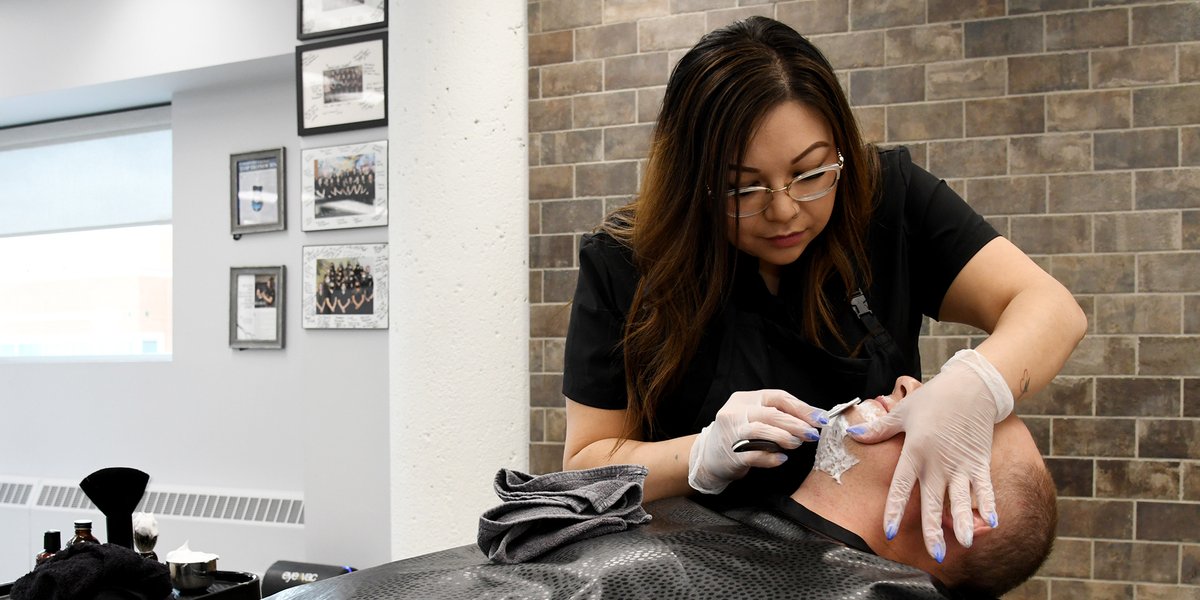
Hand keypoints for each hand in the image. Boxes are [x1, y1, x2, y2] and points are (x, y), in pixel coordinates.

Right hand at [688, 389, 825, 493]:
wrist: (708, 456)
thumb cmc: (739, 435)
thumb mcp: (754, 417)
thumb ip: (778, 415)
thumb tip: (813, 418)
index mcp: (745, 399)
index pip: (777, 397)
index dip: (801, 408)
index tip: (820, 419)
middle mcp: (736, 412)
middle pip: (770, 413)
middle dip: (796, 423)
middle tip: (813, 434)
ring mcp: (732, 432)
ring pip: (760, 430)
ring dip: (784, 437)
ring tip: (797, 444)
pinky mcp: (730, 453)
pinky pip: (753, 454)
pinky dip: (769, 456)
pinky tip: (781, 459)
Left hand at [848, 349, 1013, 561]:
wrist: (970, 386)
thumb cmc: (933, 398)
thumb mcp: (902, 412)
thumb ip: (879, 430)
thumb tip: (853, 434)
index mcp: (915, 452)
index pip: (902, 487)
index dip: (895, 510)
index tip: (890, 532)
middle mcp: (938, 463)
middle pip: (933, 501)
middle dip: (934, 529)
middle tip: (935, 554)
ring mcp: (962, 464)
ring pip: (962, 498)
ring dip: (964, 521)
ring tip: (965, 542)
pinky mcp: (980, 461)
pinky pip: (985, 487)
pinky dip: (989, 504)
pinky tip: (991, 523)